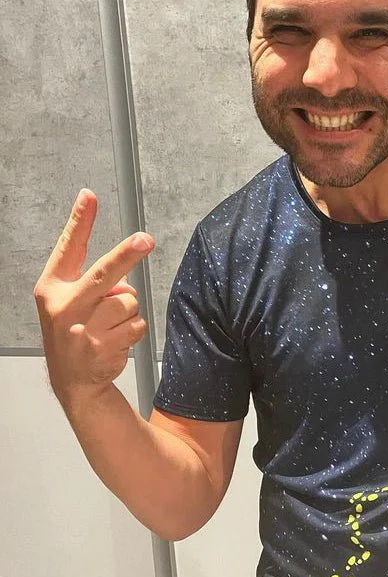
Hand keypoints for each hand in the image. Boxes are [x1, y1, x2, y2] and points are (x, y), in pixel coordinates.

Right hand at [33, 189, 154, 405]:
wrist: (73, 380)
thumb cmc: (74, 330)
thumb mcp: (69, 302)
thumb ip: (93, 282)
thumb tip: (126, 277)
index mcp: (52, 289)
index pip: (68, 248)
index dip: (80, 221)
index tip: (89, 196)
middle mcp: (65, 307)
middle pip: (104, 273)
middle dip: (127, 254)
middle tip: (146, 239)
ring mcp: (84, 329)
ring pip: (128, 301)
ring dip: (128, 311)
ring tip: (109, 325)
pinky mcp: (103, 347)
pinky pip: (137, 324)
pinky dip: (133, 330)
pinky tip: (115, 340)